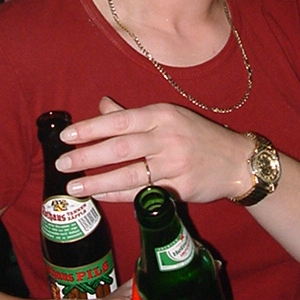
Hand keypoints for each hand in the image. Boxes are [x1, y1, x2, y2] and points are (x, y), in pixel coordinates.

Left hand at [55, 97, 249, 202]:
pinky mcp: (179, 188)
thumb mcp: (168, 117)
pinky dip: (117, 194)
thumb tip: (102, 106)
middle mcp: (167, 137)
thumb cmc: (197, 136)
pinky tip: (99, 194)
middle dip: (87, 156)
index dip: (91, 129)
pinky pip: (141, 192)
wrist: (236, 160)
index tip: (67, 136)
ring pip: (128, 173)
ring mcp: (174, 164)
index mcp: (162, 115)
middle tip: (62, 163)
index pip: (119, 121)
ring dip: (97, 181)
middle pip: (120, 147)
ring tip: (73, 186)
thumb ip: (132, 115)